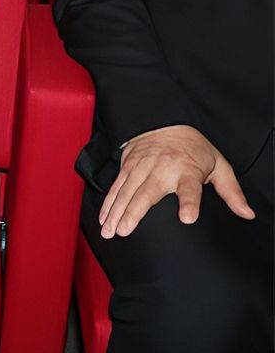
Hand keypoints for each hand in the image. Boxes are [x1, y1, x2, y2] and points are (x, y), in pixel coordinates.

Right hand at [98, 125, 255, 237]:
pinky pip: (116, 187)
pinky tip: (104, 219)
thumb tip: (247, 214)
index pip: (190, 188)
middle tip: (124, 231)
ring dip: (116, 212)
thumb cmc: (194, 148)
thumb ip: (231, 192)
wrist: (165, 121)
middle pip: (147, 192)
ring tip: (109, 231)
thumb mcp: (219, 165)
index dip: (189, 202)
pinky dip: (108, 203)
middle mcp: (163, 168)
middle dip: (134, 212)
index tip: (186, 217)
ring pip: (126, 192)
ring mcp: (142, 167)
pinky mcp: (127, 166)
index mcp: (189, 170)